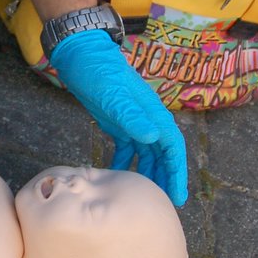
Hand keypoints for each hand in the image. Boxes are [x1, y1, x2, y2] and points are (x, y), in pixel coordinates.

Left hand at [50, 29, 187, 205]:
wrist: (80, 53)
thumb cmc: (98, 71)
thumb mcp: (113, 94)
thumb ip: (131, 115)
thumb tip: (153, 136)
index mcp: (152, 112)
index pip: (172, 146)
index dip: (177, 171)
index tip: (177, 195)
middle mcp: (146, 118)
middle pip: (162, 154)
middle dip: (165, 178)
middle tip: (164, 204)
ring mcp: (131, 120)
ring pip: (146, 153)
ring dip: (146, 173)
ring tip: (142, 196)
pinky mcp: (116, 122)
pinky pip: (126, 148)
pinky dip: (124, 163)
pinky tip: (117, 176)